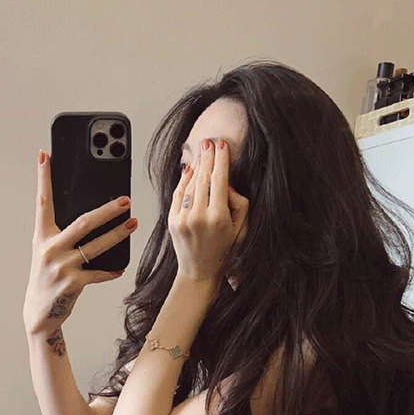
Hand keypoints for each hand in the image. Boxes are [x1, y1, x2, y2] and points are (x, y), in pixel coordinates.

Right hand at [23, 149, 134, 336]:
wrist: (40, 313)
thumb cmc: (48, 277)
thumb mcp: (49, 252)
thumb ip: (63, 234)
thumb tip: (91, 215)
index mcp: (42, 236)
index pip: (43, 202)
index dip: (43, 178)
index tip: (45, 155)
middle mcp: (50, 249)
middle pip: (83, 222)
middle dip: (107, 209)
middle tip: (126, 199)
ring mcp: (61, 267)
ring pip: (96, 245)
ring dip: (117, 234)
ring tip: (133, 224)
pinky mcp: (73, 284)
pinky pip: (98, 273)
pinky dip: (111, 270)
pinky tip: (121, 266)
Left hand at [168, 138, 249, 282]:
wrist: (199, 272)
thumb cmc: (224, 251)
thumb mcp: (241, 228)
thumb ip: (240, 203)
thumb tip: (228, 182)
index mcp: (219, 218)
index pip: (220, 180)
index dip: (221, 159)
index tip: (222, 145)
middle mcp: (199, 217)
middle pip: (203, 178)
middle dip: (208, 158)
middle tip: (209, 142)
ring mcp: (183, 219)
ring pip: (190, 184)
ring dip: (196, 166)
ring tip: (202, 154)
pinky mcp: (172, 221)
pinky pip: (178, 194)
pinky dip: (183, 180)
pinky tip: (189, 170)